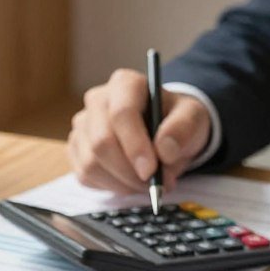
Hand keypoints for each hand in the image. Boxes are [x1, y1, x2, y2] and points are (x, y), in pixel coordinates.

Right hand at [68, 69, 211, 194]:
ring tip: (146, 183)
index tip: (151, 170)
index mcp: (125, 84)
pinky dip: (111, 186)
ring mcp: (84, 125)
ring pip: (91, 163)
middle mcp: (97, 100)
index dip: (135, 145)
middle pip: (102, 142)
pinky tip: (129, 180)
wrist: (165, 132)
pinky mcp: (77, 149)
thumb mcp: (193, 118)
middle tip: (154, 185)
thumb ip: (183, 129)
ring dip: (122, 183)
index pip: (121, 113)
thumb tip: (165, 150)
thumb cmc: (176, 120)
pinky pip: (86, 176)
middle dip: (129, 171)